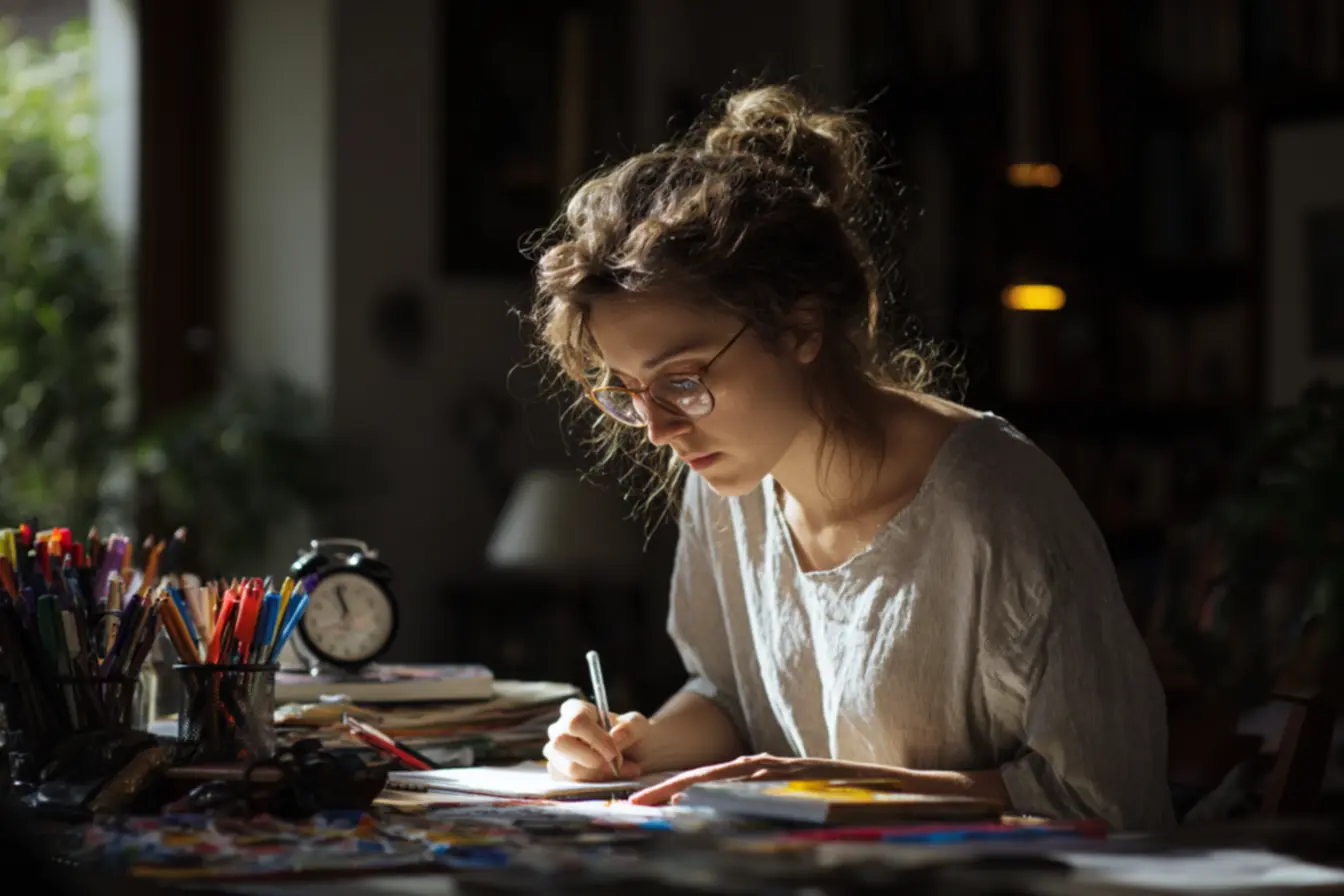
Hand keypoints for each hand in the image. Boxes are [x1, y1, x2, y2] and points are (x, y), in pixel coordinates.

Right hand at [543, 698, 651, 781]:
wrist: (639, 758)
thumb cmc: (635, 736)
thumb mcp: (639, 727)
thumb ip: (629, 728)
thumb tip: (614, 735)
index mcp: (576, 710)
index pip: (575, 721)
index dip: (594, 738)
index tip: (614, 753)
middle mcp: (559, 730)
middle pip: (561, 743)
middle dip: (593, 759)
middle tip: (618, 764)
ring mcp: (557, 754)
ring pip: (570, 767)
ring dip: (601, 774)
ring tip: (624, 770)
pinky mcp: (560, 776)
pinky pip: (573, 784)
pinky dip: (597, 784)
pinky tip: (612, 778)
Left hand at [628, 753, 895, 805]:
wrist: (916, 792)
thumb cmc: (859, 802)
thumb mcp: (804, 806)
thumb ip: (770, 806)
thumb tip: (727, 816)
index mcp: (770, 775)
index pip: (715, 780)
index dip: (677, 789)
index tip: (643, 804)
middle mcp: (777, 767)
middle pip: (716, 774)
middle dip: (673, 787)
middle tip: (634, 803)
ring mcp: (795, 769)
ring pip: (739, 775)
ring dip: (698, 785)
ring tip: (662, 799)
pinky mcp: (814, 773)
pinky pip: (774, 779)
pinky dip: (746, 785)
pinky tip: (719, 793)